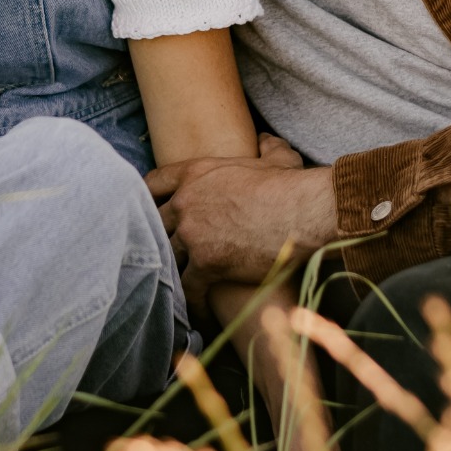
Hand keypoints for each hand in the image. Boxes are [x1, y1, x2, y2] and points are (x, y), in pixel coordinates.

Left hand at [147, 133, 337, 309]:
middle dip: (159, 239)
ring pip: (168, 258)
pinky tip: (199, 312)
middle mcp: (186, 202)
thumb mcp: (276, 158)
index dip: (148, 198)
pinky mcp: (207, 263)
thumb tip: (266, 138)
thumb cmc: (292, 186)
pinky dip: (192, 301)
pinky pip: (188, 287)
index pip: (153, 183)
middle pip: (155, 223)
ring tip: (175, 288)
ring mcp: (193, 233)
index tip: (147, 211)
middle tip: (164, 256)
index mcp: (195, 173)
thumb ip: (265, 147)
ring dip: (172, 273)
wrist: (303, 213)